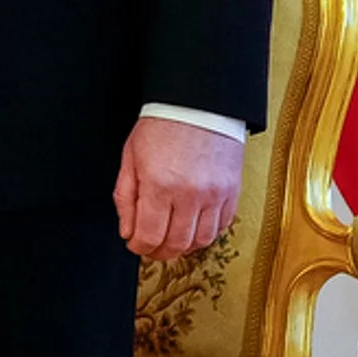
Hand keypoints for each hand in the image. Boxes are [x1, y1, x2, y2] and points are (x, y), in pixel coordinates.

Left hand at [114, 115, 243, 259]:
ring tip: (171, 239)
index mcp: (159, 185)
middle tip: (151, 247)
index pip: (149, 236)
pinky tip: (193, 226)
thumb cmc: (161, 126)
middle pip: (176, 244)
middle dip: (159, 252)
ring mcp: (214, 195)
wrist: (198, 104)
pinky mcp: (232, 192)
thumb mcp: (131, 157)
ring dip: (184, 246)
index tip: (135, 244)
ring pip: (200, 241)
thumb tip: (127, 231)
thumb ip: (125, 197)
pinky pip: (221, 227)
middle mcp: (189, 194)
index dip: (139, 247)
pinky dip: (206, 233)